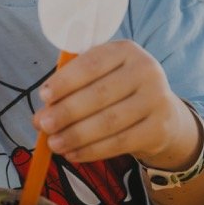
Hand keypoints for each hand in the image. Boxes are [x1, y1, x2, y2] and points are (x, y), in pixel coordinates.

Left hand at [31, 40, 196, 168]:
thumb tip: (41, 115)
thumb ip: (71, 90)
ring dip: (76, 135)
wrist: (162, 114)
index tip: (43, 96)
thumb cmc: (119, 91)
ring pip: (109, 122)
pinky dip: (92, 151)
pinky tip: (73, 154)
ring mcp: (157, 100)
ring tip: (54, 143)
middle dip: (66, 111)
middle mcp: (146, 71)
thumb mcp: (100, 78)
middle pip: (99, 94)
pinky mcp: (159, 129)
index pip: (92, 64)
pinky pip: (120, 143)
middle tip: (42, 124)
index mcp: (126, 50)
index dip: (65, 81)